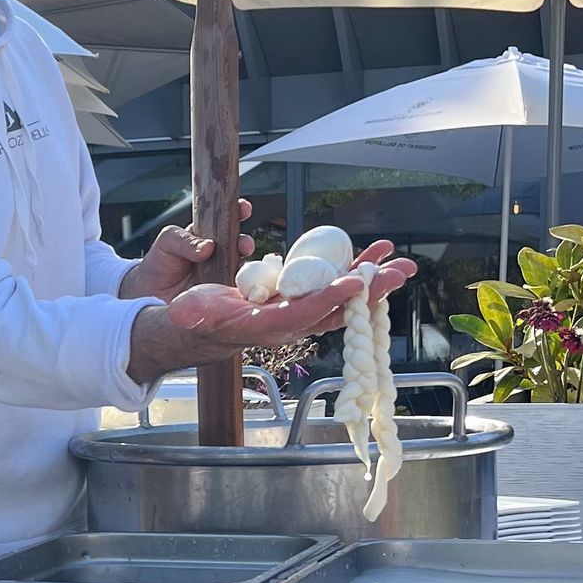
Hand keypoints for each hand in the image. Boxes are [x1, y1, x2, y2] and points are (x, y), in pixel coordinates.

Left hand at [119, 200, 251, 303]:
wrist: (149, 295)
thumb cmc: (159, 264)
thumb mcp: (167, 242)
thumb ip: (185, 241)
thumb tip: (208, 247)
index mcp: (207, 235)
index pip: (227, 220)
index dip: (238, 212)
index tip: (243, 208)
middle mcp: (219, 254)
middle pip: (240, 245)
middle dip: (245, 242)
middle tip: (244, 245)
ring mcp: (222, 275)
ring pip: (242, 268)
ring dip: (246, 269)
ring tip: (239, 269)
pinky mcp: (221, 295)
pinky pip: (236, 290)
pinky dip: (241, 288)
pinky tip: (237, 288)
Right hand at [130, 243, 414, 383]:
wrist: (209, 327)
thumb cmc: (199, 318)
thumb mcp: (191, 313)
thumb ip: (190, 312)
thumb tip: (182, 312)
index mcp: (269, 326)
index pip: (304, 313)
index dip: (329, 298)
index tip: (354, 282)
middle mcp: (293, 322)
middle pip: (339, 308)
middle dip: (370, 290)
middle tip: (399, 271)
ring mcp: (304, 311)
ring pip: (344, 298)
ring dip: (372, 278)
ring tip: (399, 260)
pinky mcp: (306, 300)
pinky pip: (337, 288)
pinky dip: (357, 271)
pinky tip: (374, 255)